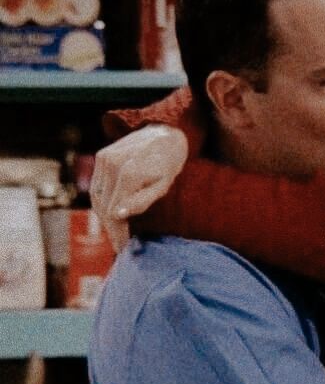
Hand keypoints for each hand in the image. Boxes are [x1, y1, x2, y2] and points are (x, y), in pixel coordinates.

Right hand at [90, 125, 187, 251]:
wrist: (165, 135)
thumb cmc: (169, 164)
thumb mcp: (163, 186)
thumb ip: (141, 201)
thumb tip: (118, 215)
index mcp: (128, 173)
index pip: (114, 212)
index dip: (117, 232)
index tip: (123, 248)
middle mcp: (111, 164)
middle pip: (103, 205)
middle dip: (110, 228)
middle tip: (120, 244)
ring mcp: (104, 158)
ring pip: (96, 196)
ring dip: (104, 217)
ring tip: (116, 232)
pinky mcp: (101, 155)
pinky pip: (97, 184)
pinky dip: (101, 201)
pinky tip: (111, 214)